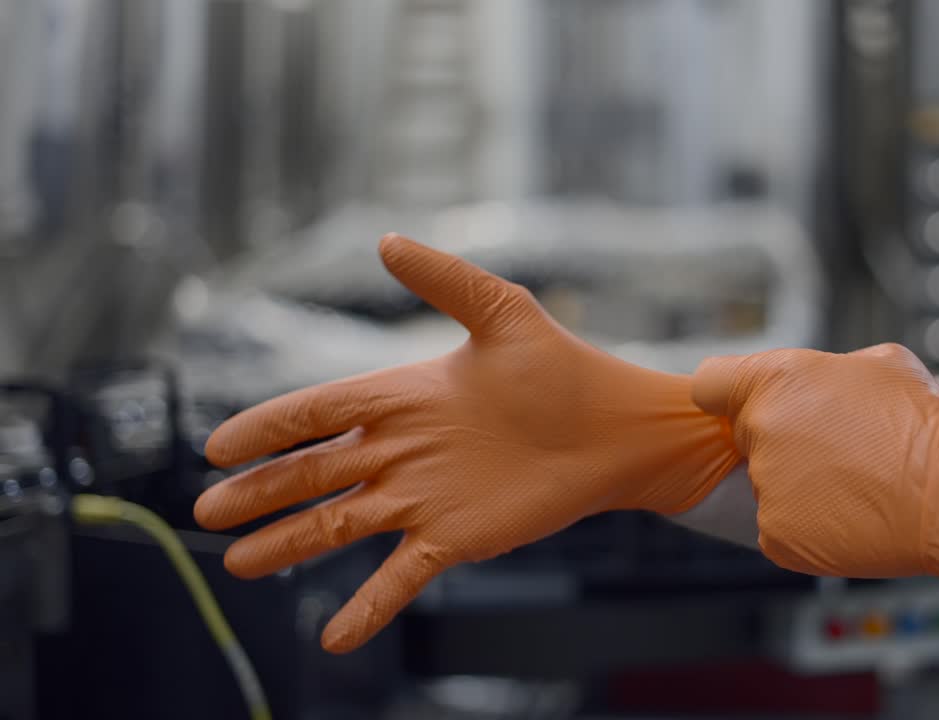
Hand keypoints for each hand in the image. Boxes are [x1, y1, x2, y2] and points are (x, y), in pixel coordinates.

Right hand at [195, 234, 739, 652]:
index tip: (217, 447)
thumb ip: (444, 280)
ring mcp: (424, 498)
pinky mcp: (456, 537)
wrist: (616, 428)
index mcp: (402, 397)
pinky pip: (400, 577)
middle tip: (208, 511)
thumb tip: (385, 239)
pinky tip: (333, 639)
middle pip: (314, 474)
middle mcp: (402, 450)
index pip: (318, 414)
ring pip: (341, 527)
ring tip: (239, 567)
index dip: (267, 430)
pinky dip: (366, 608)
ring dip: (289, 546)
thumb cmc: (563, 367)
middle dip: (261, 493)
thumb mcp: (502, 313)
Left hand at [691, 343, 938, 588]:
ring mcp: (765, 486)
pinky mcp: (775, 536)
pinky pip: (781, 528)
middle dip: (782, 443)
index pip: (710, 385)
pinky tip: (853, 518)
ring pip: (769, 485)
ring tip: (858, 486)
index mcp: (774, 381)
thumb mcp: (880, 364)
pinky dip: (809, 528)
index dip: (729, 396)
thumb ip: (828, 371)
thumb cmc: (925, 420)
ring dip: (801, 486)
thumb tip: (822, 382)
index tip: (752, 408)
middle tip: (839, 453)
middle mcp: (759, 432)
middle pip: (749, 439)